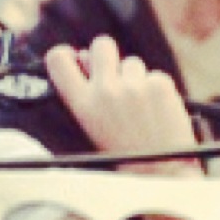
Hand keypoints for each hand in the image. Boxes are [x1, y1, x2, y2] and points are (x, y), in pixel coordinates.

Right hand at [44, 38, 200, 170]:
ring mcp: (134, 86)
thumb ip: (87, 92)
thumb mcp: (92, 127)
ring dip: (135, 78)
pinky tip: (157, 112)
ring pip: (132, 62)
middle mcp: (105, 91)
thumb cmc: (124, 154)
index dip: (64, 53)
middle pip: (101, 44)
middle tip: (115, 75)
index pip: (58, 59)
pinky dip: (156, 89)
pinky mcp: (160, 85)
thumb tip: (83, 56)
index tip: (73, 57)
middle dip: (108, 55)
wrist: (161, 174)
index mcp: (82, 104)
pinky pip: (154, 76)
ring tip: (140, 108)